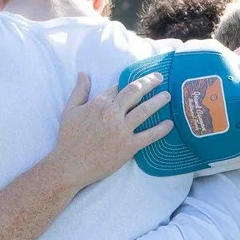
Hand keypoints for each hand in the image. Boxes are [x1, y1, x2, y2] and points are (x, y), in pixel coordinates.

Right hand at [47, 72, 170, 187]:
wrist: (70, 165)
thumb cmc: (68, 139)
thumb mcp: (70, 110)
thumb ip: (79, 91)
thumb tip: (83, 74)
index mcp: (99, 102)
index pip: (120, 86)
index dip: (131, 82)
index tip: (140, 80)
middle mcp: (112, 112)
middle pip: (135, 91)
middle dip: (150, 82)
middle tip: (160, 77)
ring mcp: (121, 129)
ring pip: (145, 110)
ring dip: (159, 101)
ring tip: (168, 96)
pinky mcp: (128, 146)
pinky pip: (149, 135)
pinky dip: (161, 129)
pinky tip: (170, 124)